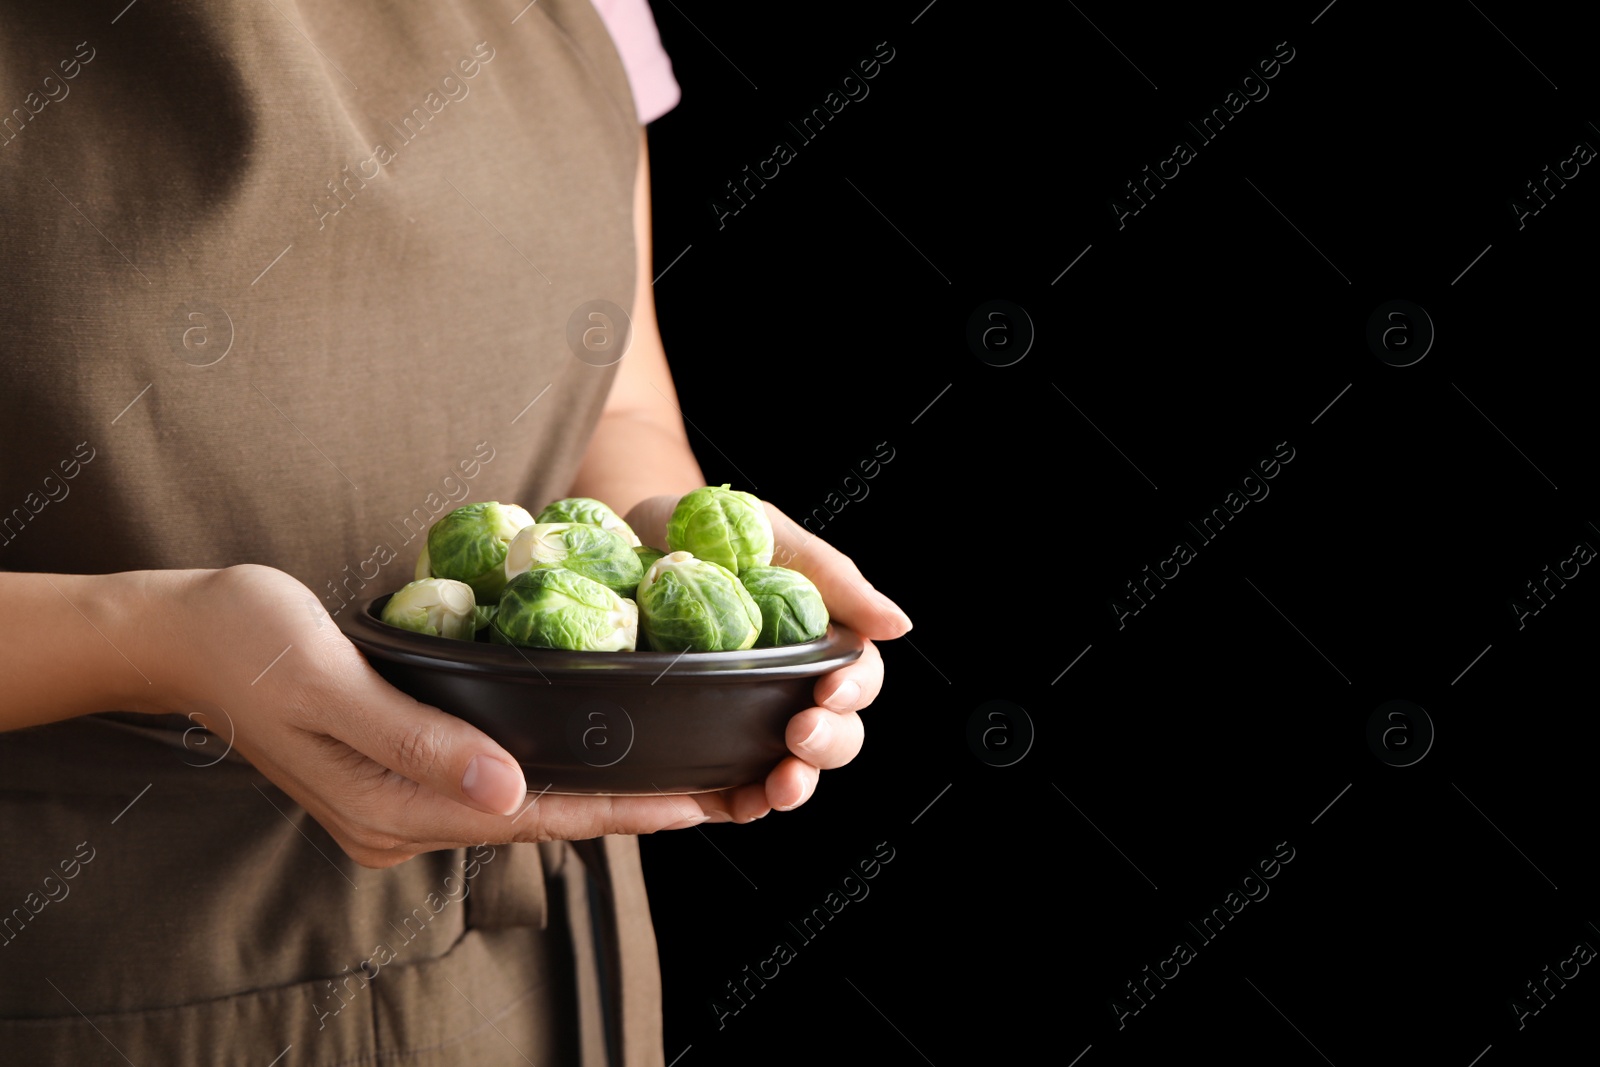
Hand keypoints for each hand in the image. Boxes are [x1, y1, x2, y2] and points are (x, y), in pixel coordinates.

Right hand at [136, 564, 833, 866]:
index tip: (698, 804)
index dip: (620, 811)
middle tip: (714, 794)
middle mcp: (399, 820)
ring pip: (519, 806)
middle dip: (625, 811)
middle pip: (537, 820)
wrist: (178, 632)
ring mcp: (395, 802)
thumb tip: (511, 793)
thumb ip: (420, 741)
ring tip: (673, 783)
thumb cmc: (249, 640)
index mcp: (390, 808)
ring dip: (594, 796)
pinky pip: (490, 783)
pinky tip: (587, 759)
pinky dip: (548, 774)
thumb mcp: (334, 682)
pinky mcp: (393, 772)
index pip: (532, 818)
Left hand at [623, 497, 912, 822]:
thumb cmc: (706, 528)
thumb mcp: (771, 534)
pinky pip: (733, 784)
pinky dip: (745, 801)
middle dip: (829, 742)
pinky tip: (742, 803)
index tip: (832, 690)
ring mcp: (749, 715)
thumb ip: (833, 577)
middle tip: (800, 733)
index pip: (860, 676)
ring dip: (796, 782)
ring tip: (778, 786)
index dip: (856, 690)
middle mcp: (791, 683)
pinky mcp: (704, 740)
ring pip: (794, 767)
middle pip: (839, 732)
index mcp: (818, 637)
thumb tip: (897, 625)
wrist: (624, 539)